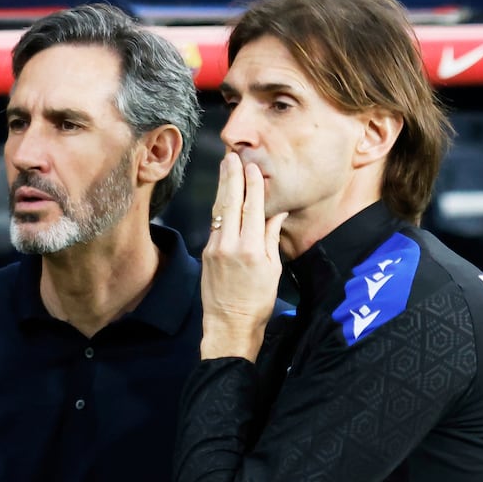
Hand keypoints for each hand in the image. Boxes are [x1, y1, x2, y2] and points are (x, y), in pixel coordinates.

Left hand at [201, 150, 286, 360]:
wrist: (229, 325)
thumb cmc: (257, 301)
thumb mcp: (272, 268)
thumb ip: (271, 236)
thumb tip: (276, 211)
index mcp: (251, 248)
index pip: (252, 207)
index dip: (253, 184)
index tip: (253, 166)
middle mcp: (230, 244)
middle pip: (231, 202)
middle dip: (232, 177)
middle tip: (232, 156)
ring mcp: (214, 248)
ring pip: (219, 211)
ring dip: (223, 187)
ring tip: (225, 167)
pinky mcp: (206, 253)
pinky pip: (215, 224)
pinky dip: (220, 207)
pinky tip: (223, 195)